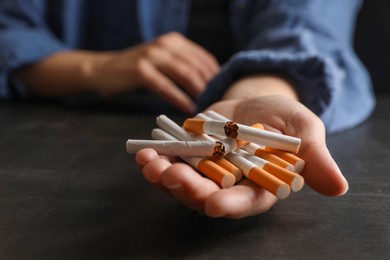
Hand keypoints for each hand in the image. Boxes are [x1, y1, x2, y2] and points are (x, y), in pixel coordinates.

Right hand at [94, 32, 219, 113]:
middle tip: (217, 105)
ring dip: (198, 94)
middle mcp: (165, 44)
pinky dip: (180, 99)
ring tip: (206, 108)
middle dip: (210, 88)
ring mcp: (152, 56)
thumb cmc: (137, 71)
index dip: (217, 78)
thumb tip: (210, 85)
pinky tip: (188, 109)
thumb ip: (183, 67)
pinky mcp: (141, 70)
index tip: (223, 95)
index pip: (204, 58)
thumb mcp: (162, 61)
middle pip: (197, 67)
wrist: (103, 70)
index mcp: (174, 41)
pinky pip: (166, 87)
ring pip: (185, 75)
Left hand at [135, 95, 347, 217]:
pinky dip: (156, 159)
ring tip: (150, 164)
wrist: (257, 102)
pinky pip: (171, 162)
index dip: (230, 204)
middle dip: (190, 189)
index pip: (246, 202)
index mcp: (258, 186)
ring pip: (183, 182)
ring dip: (164, 176)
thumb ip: (315, 158)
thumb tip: (339, 187)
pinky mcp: (189, 156)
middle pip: (208, 195)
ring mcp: (206, 172)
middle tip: (174, 177)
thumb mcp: (304, 131)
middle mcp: (229, 185)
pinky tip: (144, 153)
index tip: (213, 203)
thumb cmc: (284, 118)